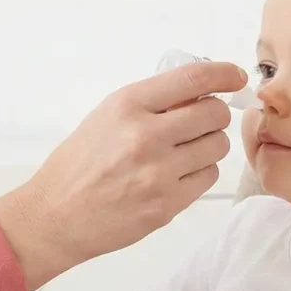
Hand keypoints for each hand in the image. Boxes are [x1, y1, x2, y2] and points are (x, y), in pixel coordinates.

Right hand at [0, 62, 245, 290]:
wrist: (55, 216)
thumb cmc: (77, 166)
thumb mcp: (105, 117)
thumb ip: (150, 103)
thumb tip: (198, 93)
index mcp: (128, 106)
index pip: (193, 79)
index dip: (223, 73)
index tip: (235, 76)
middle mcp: (146, 136)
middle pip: (214, 114)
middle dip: (214, 116)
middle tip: (201, 123)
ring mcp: (158, 173)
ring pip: (217, 147)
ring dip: (208, 146)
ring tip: (184, 152)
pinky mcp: (167, 204)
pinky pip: (208, 177)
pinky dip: (199, 173)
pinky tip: (177, 175)